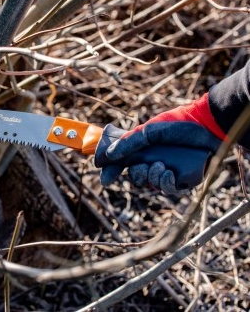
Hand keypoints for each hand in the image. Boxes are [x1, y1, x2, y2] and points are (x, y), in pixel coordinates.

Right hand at [99, 93, 224, 192]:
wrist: (208, 125)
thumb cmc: (178, 124)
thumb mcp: (148, 131)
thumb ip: (128, 143)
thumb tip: (108, 156)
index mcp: (144, 148)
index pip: (123, 163)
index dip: (112, 171)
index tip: (105, 178)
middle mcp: (154, 160)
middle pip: (136, 176)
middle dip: (136, 175)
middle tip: (142, 167)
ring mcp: (169, 170)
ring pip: (150, 184)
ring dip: (151, 177)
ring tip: (161, 166)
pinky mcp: (184, 178)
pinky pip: (168, 188)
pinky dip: (164, 182)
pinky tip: (168, 173)